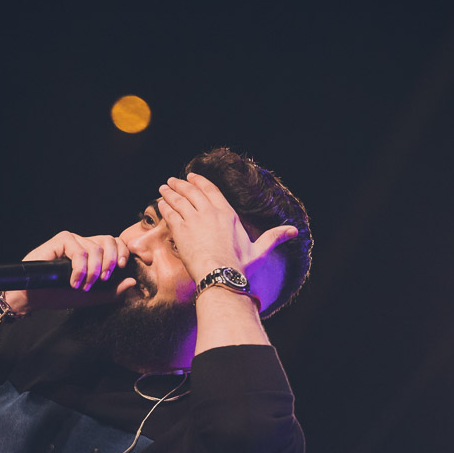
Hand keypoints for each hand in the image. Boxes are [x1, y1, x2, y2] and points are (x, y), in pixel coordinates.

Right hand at [6, 230, 136, 313]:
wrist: (35, 297)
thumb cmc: (60, 295)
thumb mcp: (91, 297)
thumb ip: (112, 292)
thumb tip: (133, 282)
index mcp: (94, 253)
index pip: (115, 243)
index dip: (122, 252)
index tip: (122, 267)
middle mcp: (84, 243)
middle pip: (109, 241)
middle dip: (111, 261)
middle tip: (101, 279)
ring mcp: (73, 240)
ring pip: (95, 249)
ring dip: (92, 271)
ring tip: (82, 286)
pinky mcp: (61, 240)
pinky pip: (80, 251)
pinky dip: (80, 269)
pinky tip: (73, 281)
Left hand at [156, 173, 296, 285]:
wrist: (221, 275)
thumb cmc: (241, 265)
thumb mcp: (260, 250)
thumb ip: (274, 237)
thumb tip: (294, 231)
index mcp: (228, 213)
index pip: (211, 191)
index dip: (200, 182)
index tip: (191, 177)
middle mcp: (210, 212)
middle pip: (192, 192)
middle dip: (181, 184)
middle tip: (172, 180)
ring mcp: (194, 220)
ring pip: (178, 200)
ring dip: (169, 192)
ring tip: (163, 188)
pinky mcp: (180, 230)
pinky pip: (169, 213)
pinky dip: (164, 207)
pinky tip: (160, 204)